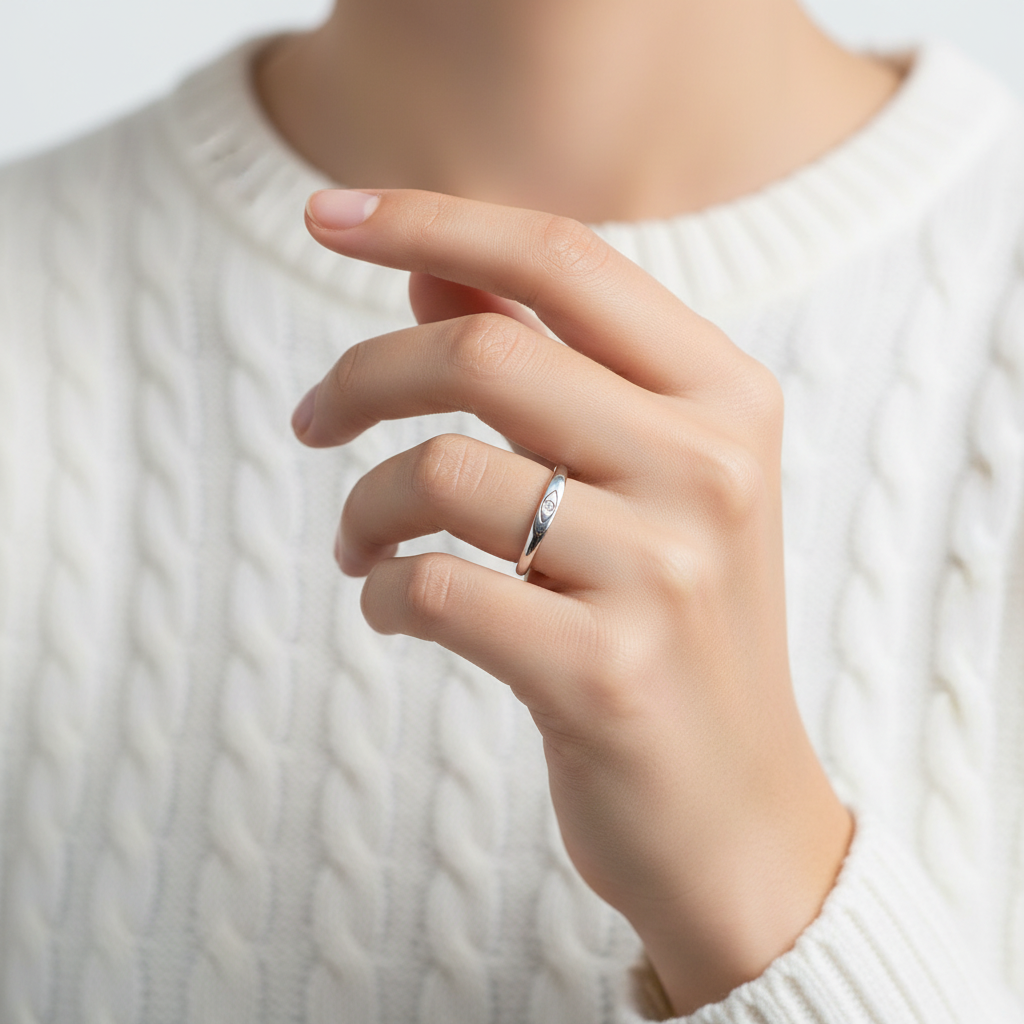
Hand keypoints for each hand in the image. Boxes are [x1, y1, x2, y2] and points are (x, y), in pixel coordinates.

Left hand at [294, 188, 852, 1014]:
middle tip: (310, 422)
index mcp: (727, 397)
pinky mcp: (605, 673)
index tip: (323, 214)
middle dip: (359, 379)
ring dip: (362, 507)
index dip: (430, 219)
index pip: (561, 260)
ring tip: (359, 544)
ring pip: (441, 474)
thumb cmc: (673, 629)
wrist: (736, 812)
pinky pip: (436, 588)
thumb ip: (544, 360)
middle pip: (480, 356)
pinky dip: (381, 592)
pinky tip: (392, 609)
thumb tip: (427, 270)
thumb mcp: (642, 479)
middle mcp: (711, 466)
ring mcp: (665, 571)